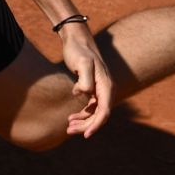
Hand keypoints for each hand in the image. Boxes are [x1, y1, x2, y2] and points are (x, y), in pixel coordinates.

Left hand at [59, 23, 111, 137]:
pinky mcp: (92, 88)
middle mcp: (106, 89)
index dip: (96, 125)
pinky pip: (91, 107)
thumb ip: (85, 79)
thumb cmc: (78, 50)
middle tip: (69, 131)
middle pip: (99, 115)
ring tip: (68, 127)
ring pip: (95, 113)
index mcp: (106, 86)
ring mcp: (100, 90)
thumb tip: (84, 94)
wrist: (76, 40)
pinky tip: (70, 118)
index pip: (104, 111)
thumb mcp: (81, 63)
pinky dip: (82, 115)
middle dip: (86, 125)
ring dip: (83, 122)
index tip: (86, 135)